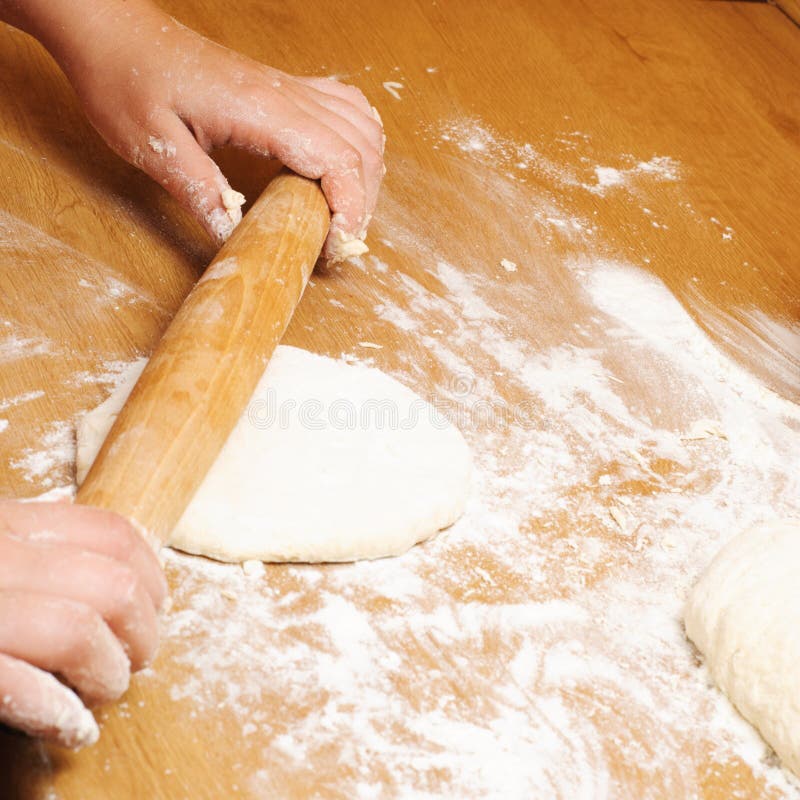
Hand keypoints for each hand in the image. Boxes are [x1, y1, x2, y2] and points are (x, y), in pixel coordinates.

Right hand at [0, 500, 166, 747]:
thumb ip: (32, 547)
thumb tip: (117, 574)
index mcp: (3, 523)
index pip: (112, 534)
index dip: (153, 574)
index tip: (158, 606)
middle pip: (112, 585)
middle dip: (144, 631)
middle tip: (138, 659)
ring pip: (77, 631)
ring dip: (108, 673)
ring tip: (104, 694)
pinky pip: (18, 684)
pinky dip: (58, 712)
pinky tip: (69, 729)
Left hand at [53, 0, 384, 258]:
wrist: (114, 31)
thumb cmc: (127, 80)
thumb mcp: (155, 147)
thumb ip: (202, 194)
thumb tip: (238, 240)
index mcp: (262, 109)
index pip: (338, 159)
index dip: (351, 208)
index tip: (338, 245)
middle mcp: (286, 94)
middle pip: (361, 148)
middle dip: (363, 201)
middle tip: (340, 241)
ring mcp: (289, 86)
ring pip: (363, 126)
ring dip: (367, 173)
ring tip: (346, 211)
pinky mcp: (283, 86)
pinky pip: (345, 106)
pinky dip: (359, 139)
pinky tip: (347, 162)